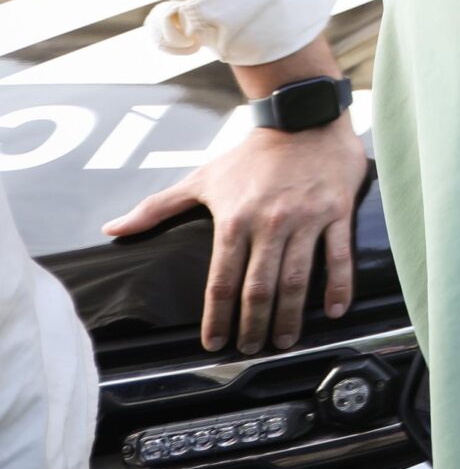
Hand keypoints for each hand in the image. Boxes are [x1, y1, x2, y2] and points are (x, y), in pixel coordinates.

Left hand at [104, 120, 368, 353]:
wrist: (303, 118)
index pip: (221, 280)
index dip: (217, 317)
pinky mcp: (337, 212)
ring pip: (297, 279)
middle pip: (259, 288)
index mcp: (235, 219)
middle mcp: (270, 223)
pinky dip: (338, 286)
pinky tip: (333, 311)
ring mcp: (307, 219)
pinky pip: (339, 256)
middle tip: (252, 350)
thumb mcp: (203, 178)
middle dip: (254, 325)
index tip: (214, 343)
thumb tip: (112, 229)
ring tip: (285, 341)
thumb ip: (157, 207)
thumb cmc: (251, 154)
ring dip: (291, 316)